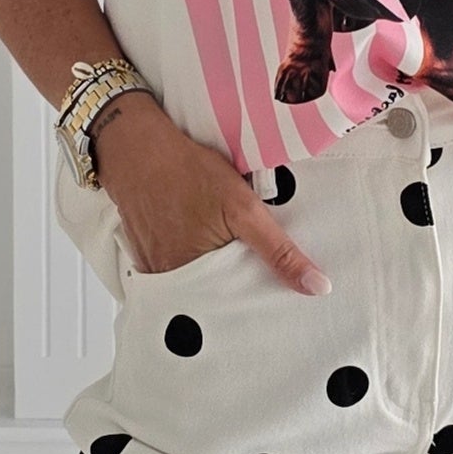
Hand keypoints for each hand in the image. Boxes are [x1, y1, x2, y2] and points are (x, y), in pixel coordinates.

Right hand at [90, 93, 329, 293]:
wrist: (136, 148)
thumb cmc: (187, 172)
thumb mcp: (244, 209)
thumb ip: (279, 251)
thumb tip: (316, 287)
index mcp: (197, 278)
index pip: (237, 305)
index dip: (257, 301)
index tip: (276, 301)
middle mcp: (171, 281)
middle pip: (214, 297)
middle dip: (234, 290)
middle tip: (252, 275)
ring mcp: (154, 268)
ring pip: (193, 283)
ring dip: (211, 275)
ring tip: (225, 255)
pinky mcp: (145, 255)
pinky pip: (173, 269)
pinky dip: (189, 262)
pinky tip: (198, 242)